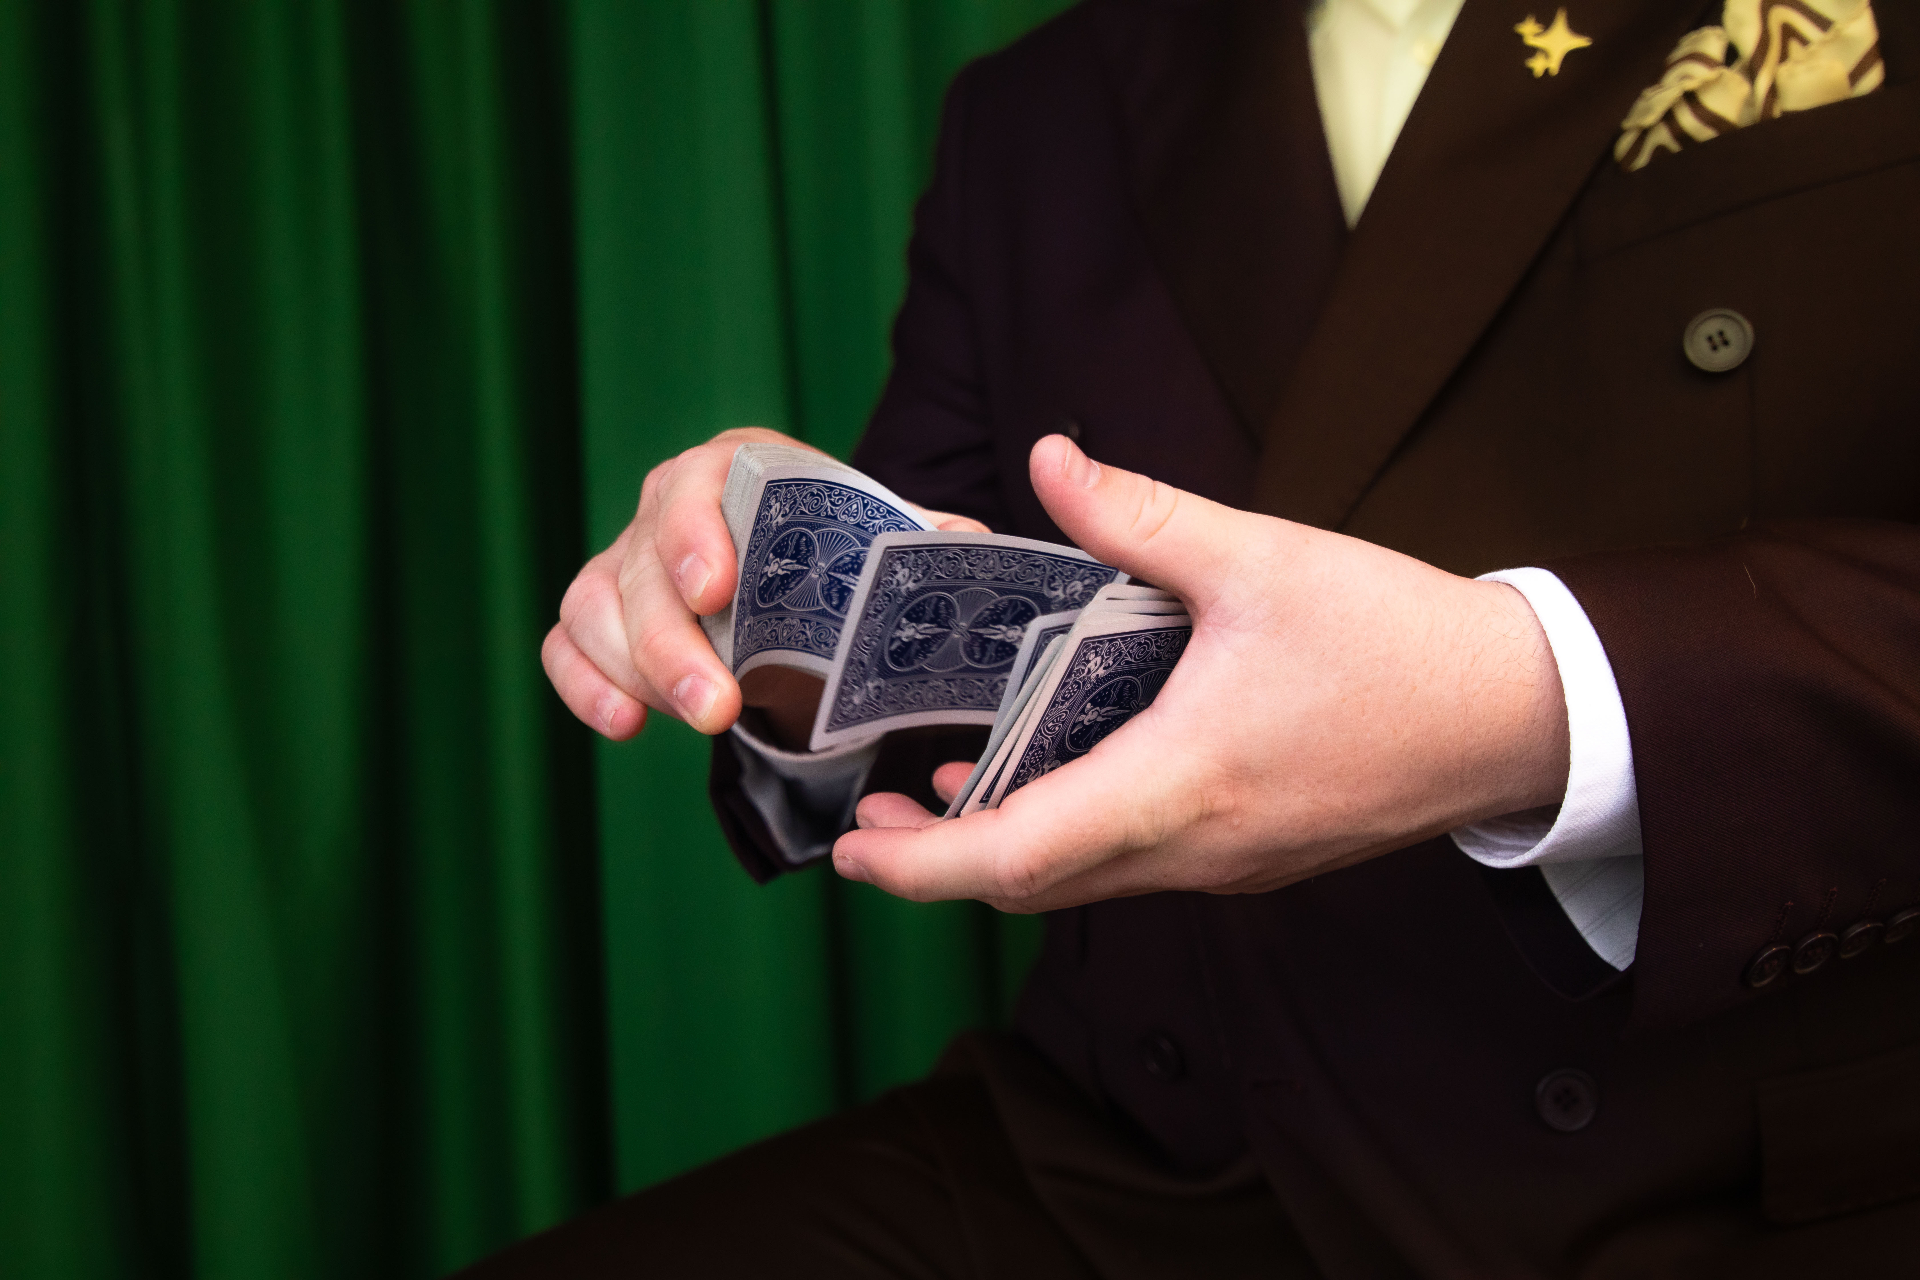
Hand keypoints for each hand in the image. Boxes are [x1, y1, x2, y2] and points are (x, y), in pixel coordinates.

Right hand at [541, 427, 987, 744]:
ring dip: (635, 671)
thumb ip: (924, 541)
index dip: (696, 533)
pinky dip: (584, 685)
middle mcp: (668, 503)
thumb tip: (969, 543)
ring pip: (596, 606)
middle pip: (645, 564)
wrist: (804, 585)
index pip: (700, 482)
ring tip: (697, 720)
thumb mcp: (885, 542)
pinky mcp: (598, 617)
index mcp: (740, 468)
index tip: (715, 591)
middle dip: (672, 642)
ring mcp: (626, 560)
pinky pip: (566, 645)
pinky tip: (623, 725)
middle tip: (715, 707)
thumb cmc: (841, 554)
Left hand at [833, 435, 1570, 910]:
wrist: (1520, 716)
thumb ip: (1139, 515)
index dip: (919, 868)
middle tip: (872, 815)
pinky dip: (1075, 832)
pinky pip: (1139, 863)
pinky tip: (1059, 772)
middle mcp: (1194, 850)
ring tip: (942, 789)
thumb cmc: (1400, 644)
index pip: (1016, 859)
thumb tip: (1048, 459)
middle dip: (941, 860)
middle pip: (1037, 882)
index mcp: (1180, 784)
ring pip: (1087, 877)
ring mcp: (1228, 866)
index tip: (851, 850)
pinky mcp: (1255, 857)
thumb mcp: (1261, 559)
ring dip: (1008, 843)